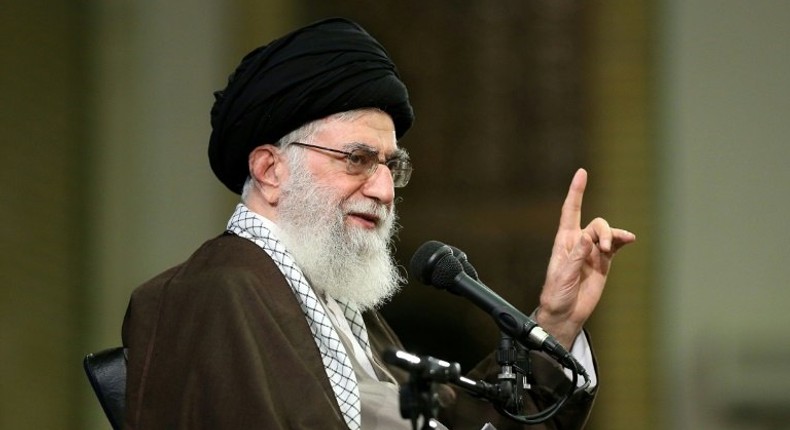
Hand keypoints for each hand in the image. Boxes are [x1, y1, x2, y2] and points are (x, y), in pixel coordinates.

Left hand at [536, 168, 635, 348]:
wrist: (566, 313)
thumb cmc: (557, 295)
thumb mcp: (563, 276)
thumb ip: (575, 257)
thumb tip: (586, 237)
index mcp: (564, 242)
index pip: (570, 211)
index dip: (576, 192)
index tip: (582, 173)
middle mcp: (578, 243)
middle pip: (596, 224)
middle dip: (604, 231)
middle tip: (605, 247)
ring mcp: (592, 251)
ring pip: (607, 233)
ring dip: (613, 237)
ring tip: (614, 247)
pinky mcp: (604, 262)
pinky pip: (616, 245)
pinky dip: (622, 240)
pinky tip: (629, 240)